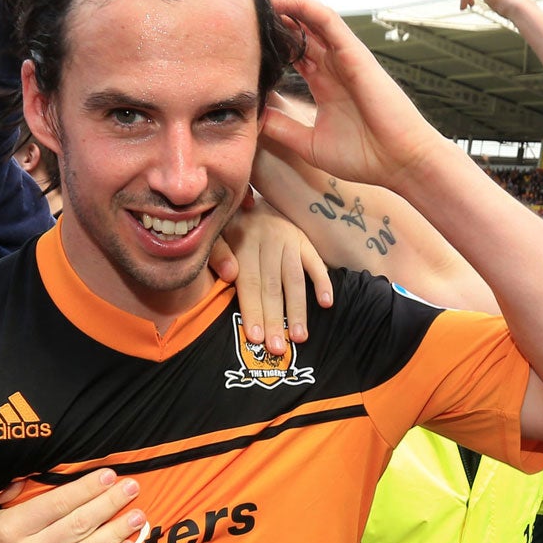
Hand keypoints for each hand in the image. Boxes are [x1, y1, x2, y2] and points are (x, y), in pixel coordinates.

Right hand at [0, 473, 145, 542]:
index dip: (86, 489)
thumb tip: (28, 474)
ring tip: (139, 516)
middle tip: (132, 488)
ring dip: (117, 533)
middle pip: (77, 526)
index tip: (109, 475)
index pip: (57, 504)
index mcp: (8, 529)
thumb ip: (2, 494)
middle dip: (109, 505)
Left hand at [210, 200, 331, 354]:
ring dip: (297, 310)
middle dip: (274, 319)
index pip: (249, 283)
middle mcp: (267, 239)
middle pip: (271, 286)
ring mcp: (288, 238)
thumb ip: (217, 254)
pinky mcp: (304, 238)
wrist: (250, 194)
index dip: (252, 310)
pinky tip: (327, 303)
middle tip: (277, 348)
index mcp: (242, 242)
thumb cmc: (230, 225)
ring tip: (300, 337)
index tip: (255, 338)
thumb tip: (230, 274)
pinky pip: (315, 262)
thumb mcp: (215, 234)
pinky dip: (323, 282)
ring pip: (294, 279)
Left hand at [259, 0, 449, 191]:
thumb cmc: (366, 157)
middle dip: (273, 13)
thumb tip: (252, 119)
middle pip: (300, 28)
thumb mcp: (310, 144)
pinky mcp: (354, 52)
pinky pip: (326, 19)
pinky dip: (303, 6)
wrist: (401, 162)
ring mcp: (344, 56)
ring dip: (284, 0)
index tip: (243, 31)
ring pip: (310, 16)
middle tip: (243, 1)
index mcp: (325, 84)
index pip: (293, 51)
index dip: (271, 38)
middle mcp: (334, 65)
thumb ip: (283, 128)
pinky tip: (279, 1)